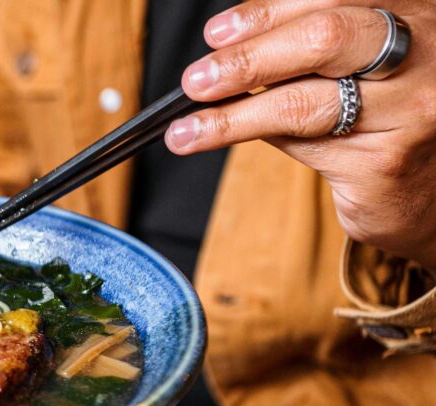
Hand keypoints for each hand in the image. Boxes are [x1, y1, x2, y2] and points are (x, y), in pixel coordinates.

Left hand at [164, 0, 435, 269]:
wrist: (431, 193)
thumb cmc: (386, 118)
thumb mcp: (360, 68)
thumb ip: (310, 52)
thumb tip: (227, 54)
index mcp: (413, 18)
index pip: (332, 0)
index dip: (267, 14)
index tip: (217, 33)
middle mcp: (422, 55)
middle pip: (323, 40)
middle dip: (247, 59)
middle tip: (196, 81)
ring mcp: (411, 109)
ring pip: (303, 103)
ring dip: (231, 117)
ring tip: (187, 132)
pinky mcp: (388, 162)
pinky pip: (308, 147)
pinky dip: (264, 142)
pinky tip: (227, 143)